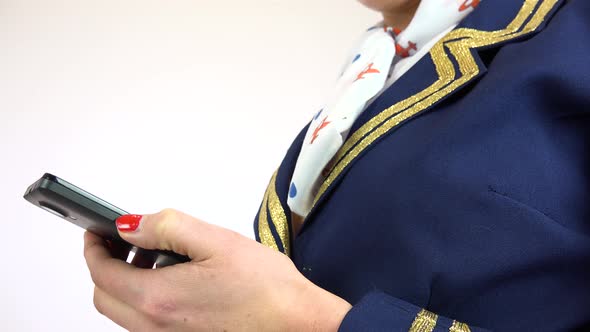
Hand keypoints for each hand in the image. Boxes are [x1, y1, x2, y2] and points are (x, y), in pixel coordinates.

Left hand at [83, 209, 351, 330]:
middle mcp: (157, 327)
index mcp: (159, 298)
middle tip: (121, 241)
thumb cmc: (267, 288)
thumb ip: (167, 227)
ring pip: (124, 312)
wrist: (297, 325)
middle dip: (104, 266)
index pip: (102, 273)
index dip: (93, 247)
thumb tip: (131, 224)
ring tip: (154, 257)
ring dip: (126, 282)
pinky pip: (146, 323)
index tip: (95, 230)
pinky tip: (175, 279)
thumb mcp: (217, 241)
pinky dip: (145, 298)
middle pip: (105, 297)